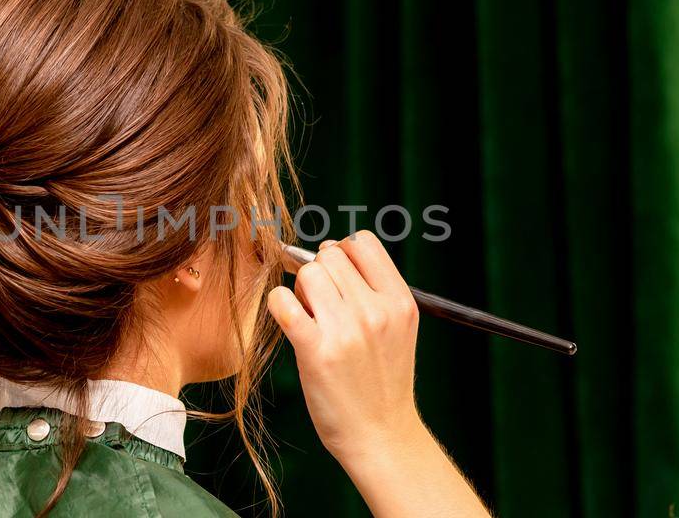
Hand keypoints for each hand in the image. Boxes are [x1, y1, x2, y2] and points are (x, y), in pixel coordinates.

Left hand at [268, 230, 424, 459]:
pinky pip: (283, 301)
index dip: (342, 253)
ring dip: (301, 290)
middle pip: (330, 255)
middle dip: (320, 272)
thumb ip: (373, 290)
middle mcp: (376, 311)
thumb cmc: (382, 380)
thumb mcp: (398, 329)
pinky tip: (288, 319)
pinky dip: (279, 303)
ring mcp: (347, 330)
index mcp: (400, 301)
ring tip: (310, 317)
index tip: (337, 278)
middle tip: (321, 304)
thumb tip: (327, 251)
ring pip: (307, 274)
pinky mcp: (316, 350)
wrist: (381, 435)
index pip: (362, 243)